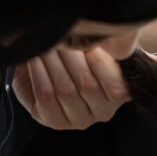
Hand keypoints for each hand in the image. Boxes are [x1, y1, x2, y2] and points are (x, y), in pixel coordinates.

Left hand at [12, 47, 130, 129]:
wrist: (54, 62)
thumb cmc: (82, 51)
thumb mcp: (100, 45)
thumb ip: (108, 44)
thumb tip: (106, 38)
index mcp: (122, 95)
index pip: (115, 87)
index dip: (99, 62)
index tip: (85, 40)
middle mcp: (103, 112)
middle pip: (87, 85)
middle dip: (71, 55)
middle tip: (59, 35)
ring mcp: (79, 120)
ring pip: (65, 90)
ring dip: (52, 62)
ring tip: (46, 43)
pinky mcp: (54, 120)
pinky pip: (45, 96)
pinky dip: (38, 74)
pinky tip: (34, 58)